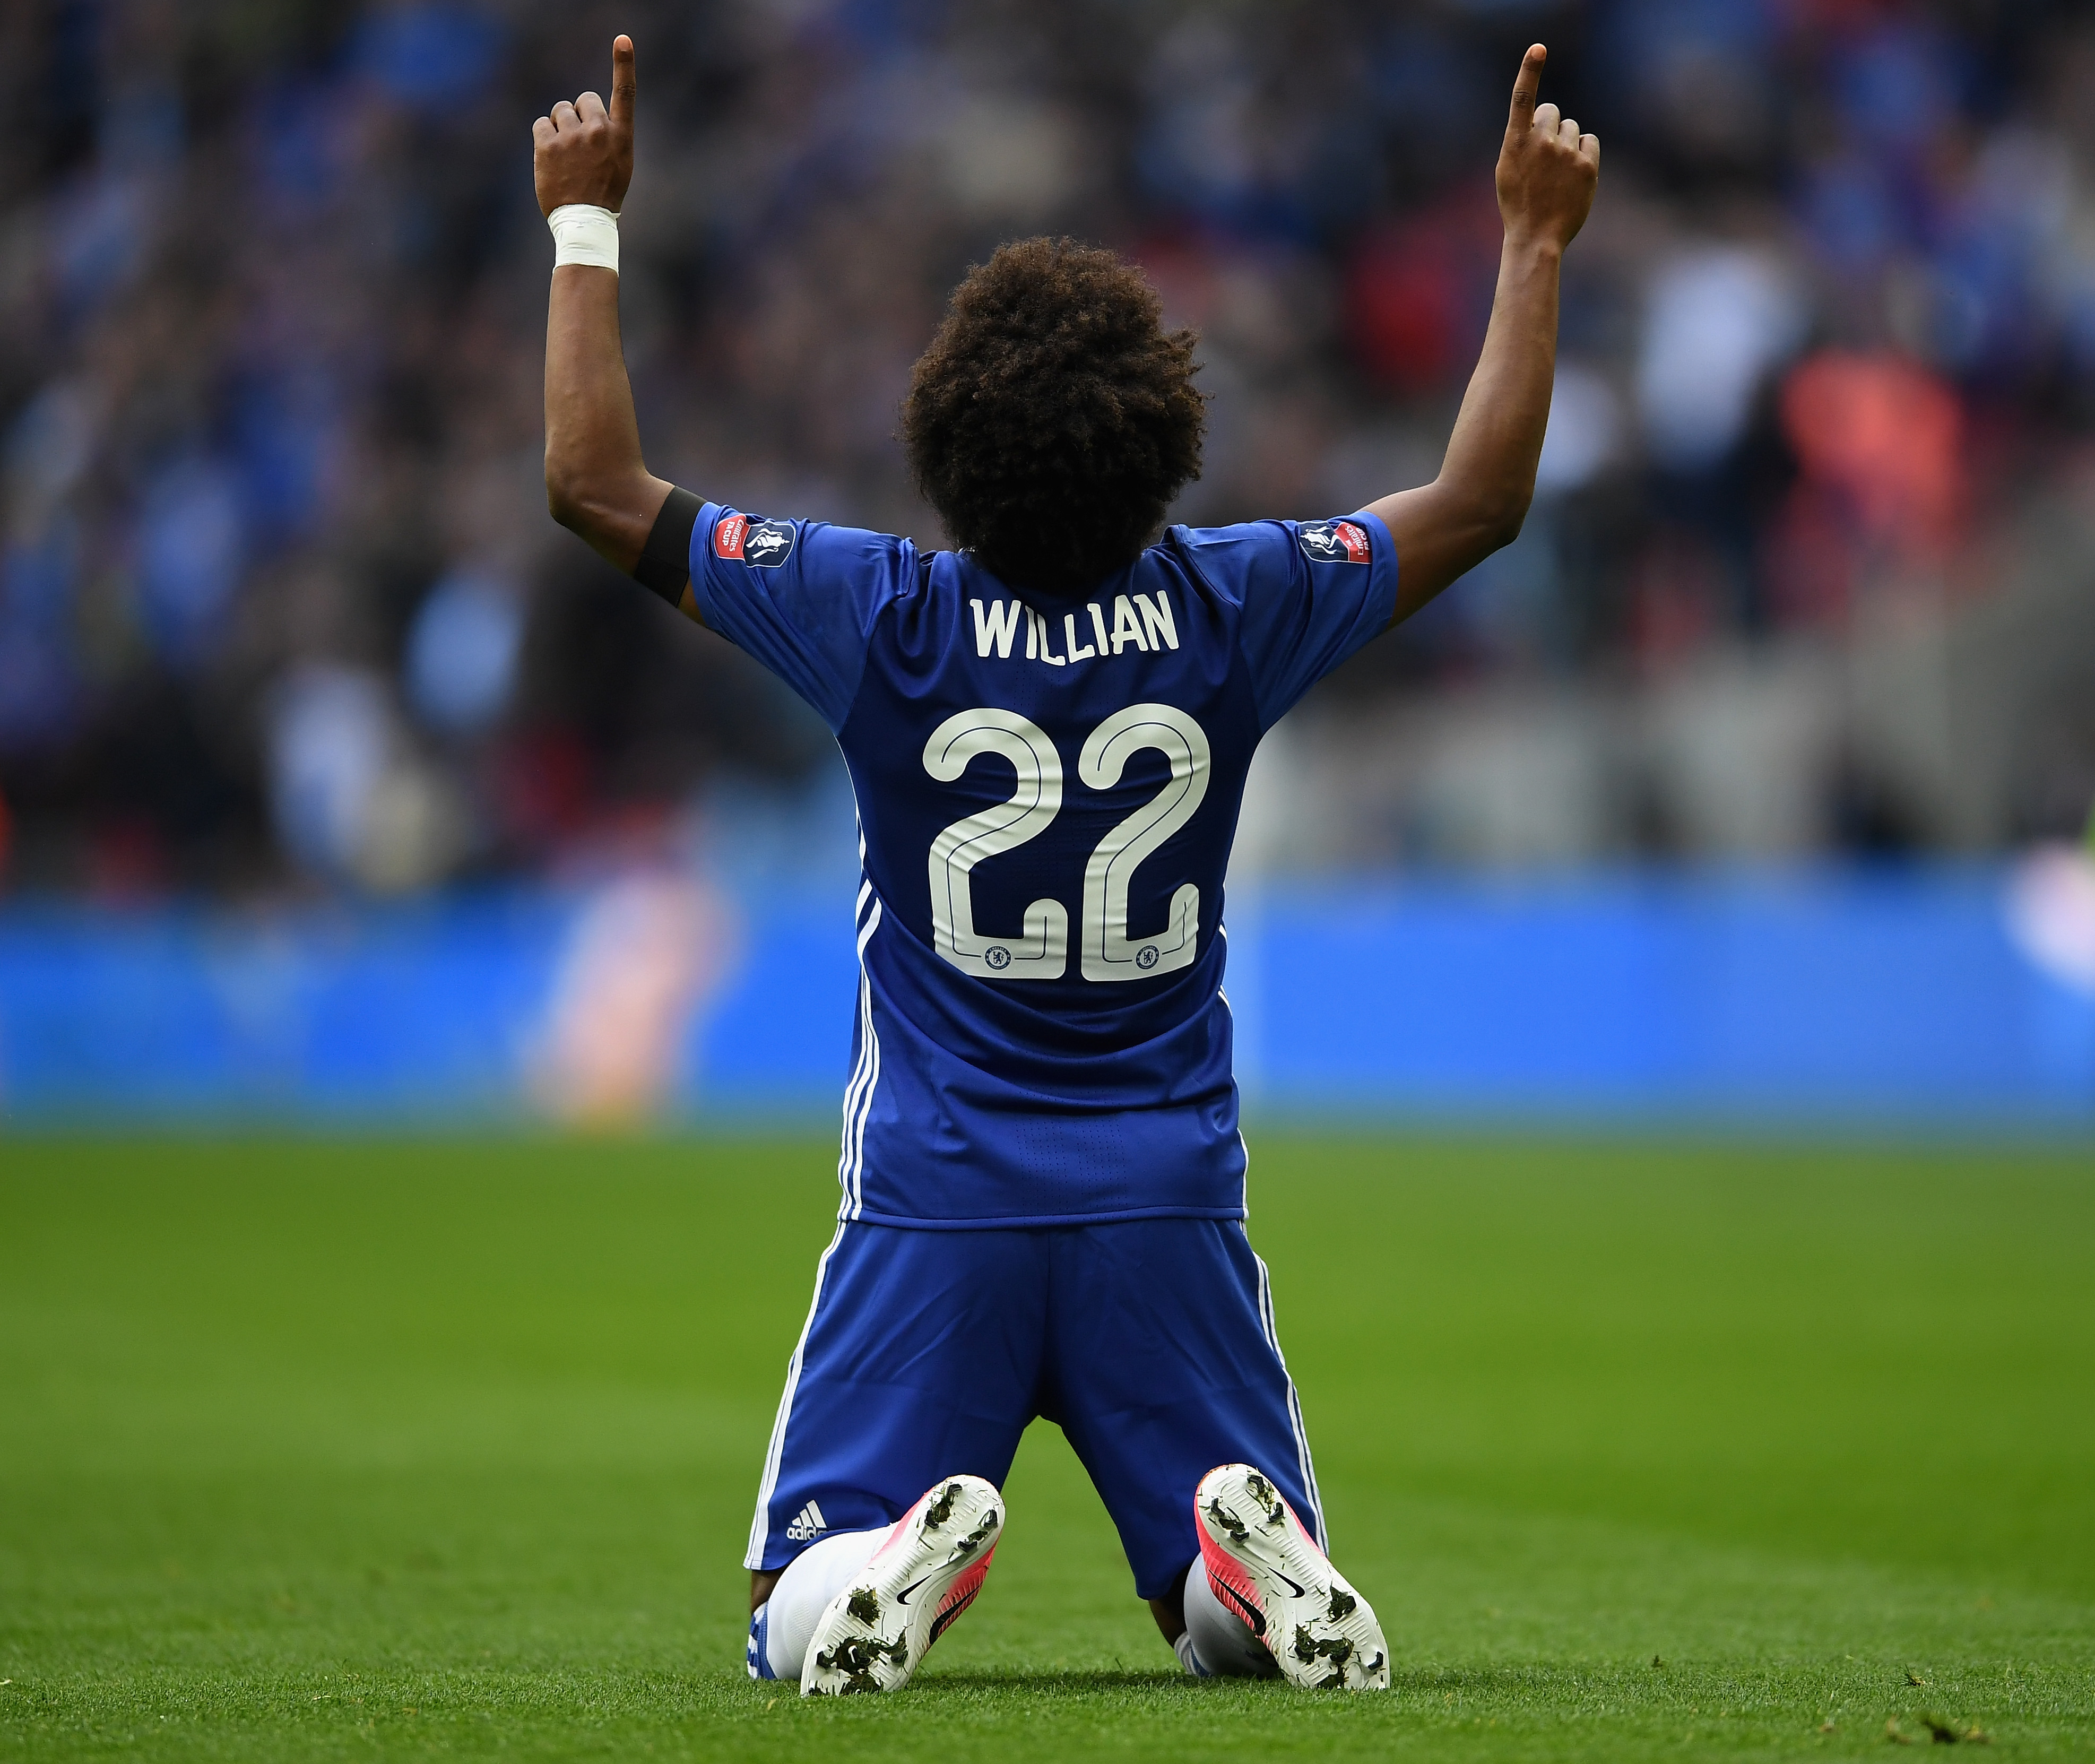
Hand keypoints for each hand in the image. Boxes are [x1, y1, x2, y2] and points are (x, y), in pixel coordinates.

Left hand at [533, 34, 636, 216]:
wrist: (584, 221)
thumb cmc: (603, 192)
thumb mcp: (619, 162)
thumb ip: (609, 133)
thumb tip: (585, 112)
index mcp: (621, 137)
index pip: (625, 94)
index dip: (624, 64)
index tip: (623, 39)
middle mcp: (599, 132)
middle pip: (584, 99)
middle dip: (579, 115)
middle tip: (580, 143)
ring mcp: (573, 138)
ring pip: (560, 111)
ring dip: (560, 127)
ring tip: (566, 155)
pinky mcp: (548, 146)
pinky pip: (541, 124)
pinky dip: (544, 137)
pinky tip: (551, 158)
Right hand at [1495, 45, 1598, 253]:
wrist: (1536, 238)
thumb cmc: (1518, 204)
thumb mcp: (1508, 169)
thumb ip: (1523, 140)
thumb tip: (1547, 118)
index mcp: (1515, 143)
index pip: (1523, 99)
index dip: (1530, 71)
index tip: (1539, 49)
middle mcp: (1540, 143)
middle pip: (1552, 112)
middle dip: (1549, 126)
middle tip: (1543, 154)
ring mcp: (1565, 154)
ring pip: (1572, 128)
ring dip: (1566, 142)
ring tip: (1556, 172)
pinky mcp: (1587, 166)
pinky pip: (1589, 141)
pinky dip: (1583, 153)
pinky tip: (1573, 174)